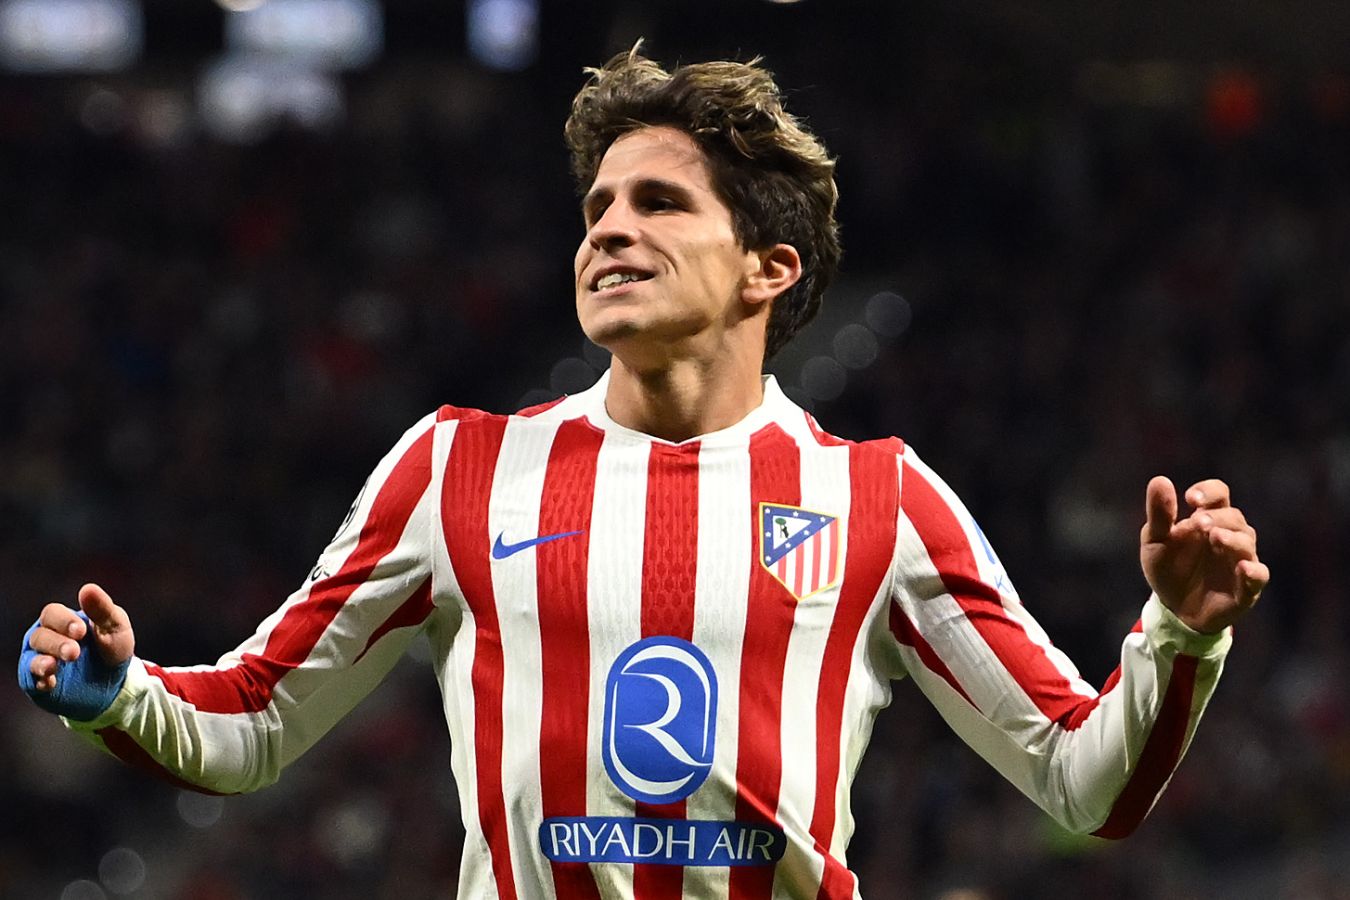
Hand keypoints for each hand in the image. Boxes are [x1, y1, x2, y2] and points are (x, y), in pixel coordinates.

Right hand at [19, 584, 134, 719]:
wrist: (118, 681)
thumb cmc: (113, 646)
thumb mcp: (115, 626)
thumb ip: (101, 609)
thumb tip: (87, 589)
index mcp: (63, 620)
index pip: (52, 614)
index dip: (63, 621)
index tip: (80, 631)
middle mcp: (47, 639)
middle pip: (39, 636)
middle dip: (56, 643)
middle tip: (74, 652)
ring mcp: (42, 662)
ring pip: (33, 659)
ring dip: (43, 662)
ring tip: (53, 666)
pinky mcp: (41, 685)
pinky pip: (32, 682)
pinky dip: (40, 681)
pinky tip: (50, 682)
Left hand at [1140, 476, 1268, 633]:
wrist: (1172, 610)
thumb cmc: (1167, 569)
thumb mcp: (1155, 541)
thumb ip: (1159, 514)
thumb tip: (1160, 480)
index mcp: (1208, 520)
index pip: (1219, 495)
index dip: (1209, 491)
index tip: (1191, 498)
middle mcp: (1229, 536)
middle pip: (1234, 517)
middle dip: (1217, 517)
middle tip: (1198, 522)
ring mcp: (1240, 562)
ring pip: (1247, 543)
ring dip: (1232, 538)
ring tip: (1215, 537)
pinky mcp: (1246, 589)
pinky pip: (1258, 577)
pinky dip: (1253, 572)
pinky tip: (1243, 568)